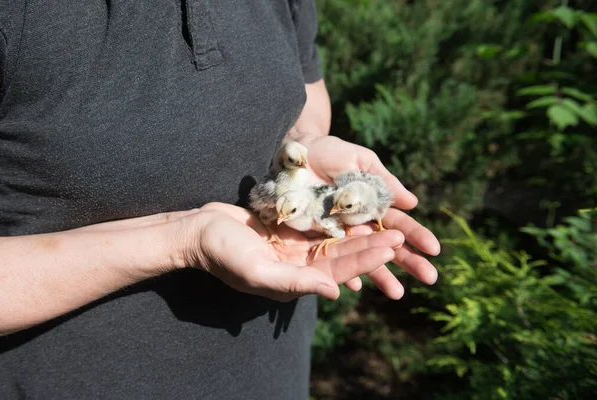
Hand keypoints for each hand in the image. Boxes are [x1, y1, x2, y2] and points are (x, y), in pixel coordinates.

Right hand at [171, 202, 403, 301]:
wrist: (199, 231)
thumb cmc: (223, 253)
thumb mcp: (257, 271)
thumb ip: (295, 282)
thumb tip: (334, 292)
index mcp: (294, 280)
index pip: (338, 271)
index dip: (366, 259)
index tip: (391, 247)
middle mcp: (299, 266)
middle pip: (342, 256)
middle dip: (371, 246)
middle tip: (401, 234)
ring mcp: (294, 249)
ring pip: (334, 242)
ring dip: (359, 234)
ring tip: (387, 224)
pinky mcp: (288, 232)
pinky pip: (320, 228)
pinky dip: (339, 222)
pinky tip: (357, 213)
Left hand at [298, 135, 440, 298]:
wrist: (294, 153)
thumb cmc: (331, 152)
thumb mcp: (360, 161)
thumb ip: (383, 181)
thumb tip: (413, 203)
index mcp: (373, 205)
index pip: (400, 224)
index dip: (417, 236)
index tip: (434, 249)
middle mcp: (359, 223)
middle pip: (387, 246)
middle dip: (409, 262)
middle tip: (431, 278)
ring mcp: (338, 233)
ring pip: (363, 258)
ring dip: (381, 276)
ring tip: (397, 295)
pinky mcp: (316, 238)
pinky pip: (331, 259)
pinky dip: (343, 272)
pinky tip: (355, 286)